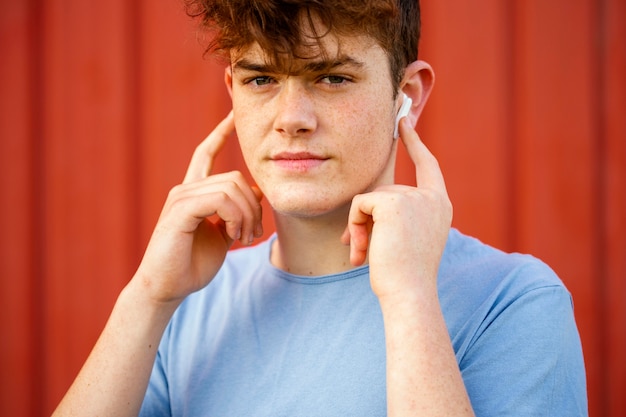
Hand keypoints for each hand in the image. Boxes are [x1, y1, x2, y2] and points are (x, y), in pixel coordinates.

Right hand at [134, 111, 262, 303]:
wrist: (167, 289)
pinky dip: (235, 217)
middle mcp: (185, 190)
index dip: (221, 133)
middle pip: (234, 177)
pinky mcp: (179, 212)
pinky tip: (234, 234)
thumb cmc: (192, 265)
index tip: (234, 114)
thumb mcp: (223, 234)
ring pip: (231, 188)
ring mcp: (180, 199)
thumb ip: (236, 212)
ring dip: (247, 215)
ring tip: (245, 237)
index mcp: (194, 193)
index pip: (206, 153)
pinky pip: (219, 200)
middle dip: (254, 206)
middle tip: (254, 233)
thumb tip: (254, 191)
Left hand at [343, 117, 451, 300]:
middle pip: (384, 192)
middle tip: (356, 250)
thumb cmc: (404, 276)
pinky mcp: (393, 203)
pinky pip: (360, 204)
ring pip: (370, 199)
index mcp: (439, 206)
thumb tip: (366, 202)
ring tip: (359, 256)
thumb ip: (395, 216)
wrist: (409, 295)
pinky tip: (359, 250)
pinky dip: (352, 226)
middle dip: (365, 220)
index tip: (403, 121)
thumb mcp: (405, 241)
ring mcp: (414, 198)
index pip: (427, 166)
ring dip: (357, 228)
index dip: (415, 143)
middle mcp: (431, 198)